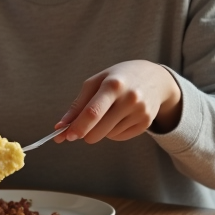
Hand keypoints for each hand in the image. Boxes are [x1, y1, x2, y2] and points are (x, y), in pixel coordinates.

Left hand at [55, 60, 182, 144]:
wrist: (154, 78)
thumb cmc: (117, 78)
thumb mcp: (95, 83)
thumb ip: (77, 105)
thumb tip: (60, 127)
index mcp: (113, 85)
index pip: (93, 112)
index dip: (78, 127)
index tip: (66, 136)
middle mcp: (129, 99)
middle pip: (99, 129)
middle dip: (85, 133)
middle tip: (81, 128)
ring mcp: (140, 112)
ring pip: (108, 135)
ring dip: (101, 130)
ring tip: (109, 111)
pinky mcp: (146, 123)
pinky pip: (119, 137)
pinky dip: (113, 132)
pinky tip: (119, 116)